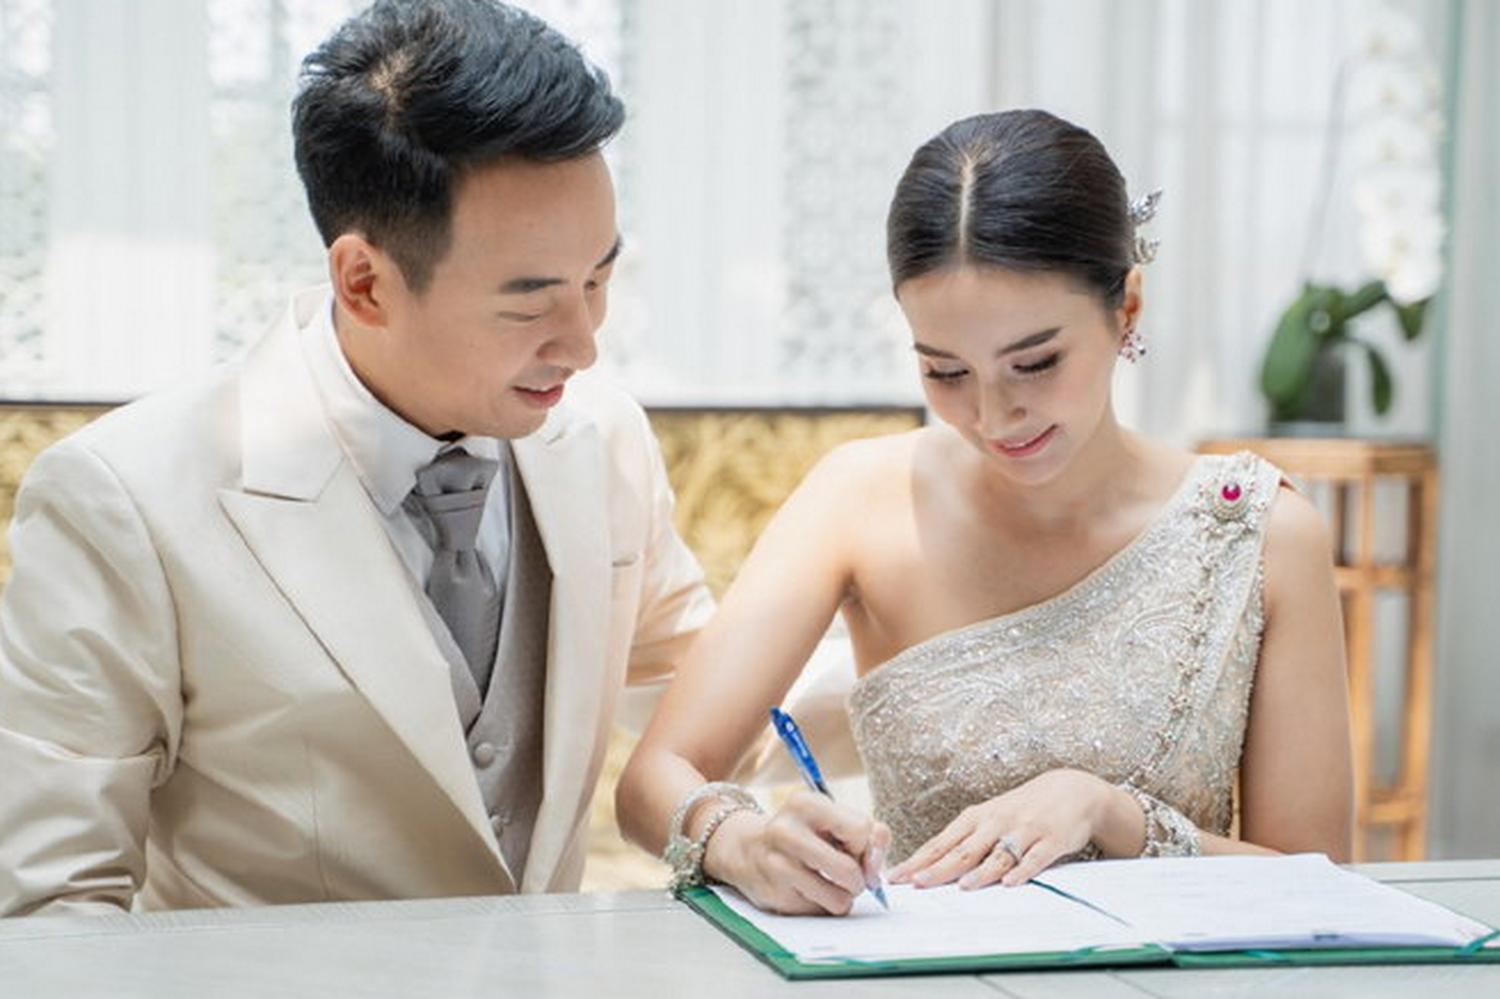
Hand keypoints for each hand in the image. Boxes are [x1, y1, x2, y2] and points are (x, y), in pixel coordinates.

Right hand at [703, 790, 890, 915]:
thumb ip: (869, 834)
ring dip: (843, 897)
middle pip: (849, 871)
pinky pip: (821, 913)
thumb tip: (875, 869)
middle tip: (847, 873)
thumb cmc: (802, 833)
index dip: (864, 844)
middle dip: (858, 879)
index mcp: (804, 804)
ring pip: (839, 900)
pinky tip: (808, 890)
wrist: (747, 850)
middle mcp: (786, 832)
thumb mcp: (832, 818)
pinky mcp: (775, 896)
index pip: (860, 830)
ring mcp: (777, 866)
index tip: (852, 846)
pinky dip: (823, 905)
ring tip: (829, 883)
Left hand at [888, 769, 1116, 889]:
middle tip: (917, 884)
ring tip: (962, 887)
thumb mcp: (990, 819)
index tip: (897, 877)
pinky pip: (1035, 858)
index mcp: (977, 818)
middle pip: (964, 850)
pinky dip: (1023, 871)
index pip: (942, 843)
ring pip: (999, 854)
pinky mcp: (1051, 840)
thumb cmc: (1021, 809)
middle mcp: (996, 822)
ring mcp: (1024, 830)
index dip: (919, 861)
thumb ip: (965, 841)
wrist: (1070, 790)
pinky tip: (1011, 883)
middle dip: (939, 868)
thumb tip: (930, 866)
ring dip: (980, 872)